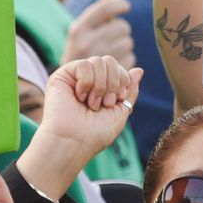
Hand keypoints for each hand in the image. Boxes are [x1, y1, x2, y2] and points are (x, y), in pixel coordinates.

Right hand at [20, 56, 142, 201]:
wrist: (75, 142)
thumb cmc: (97, 133)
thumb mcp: (121, 111)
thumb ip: (130, 90)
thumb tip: (139, 70)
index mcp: (102, 87)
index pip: (118, 68)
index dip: (122, 80)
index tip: (117, 100)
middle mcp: (89, 79)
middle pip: (109, 61)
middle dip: (113, 83)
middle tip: (105, 103)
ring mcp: (75, 76)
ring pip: (98, 61)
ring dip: (100, 86)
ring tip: (92, 104)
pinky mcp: (62, 75)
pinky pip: (84, 64)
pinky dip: (87, 83)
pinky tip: (80, 97)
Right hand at [64, 0, 134, 70]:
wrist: (70, 87)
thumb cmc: (79, 53)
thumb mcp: (80, 34)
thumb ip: (98, 19)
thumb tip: (124, 5)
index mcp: (78, 30)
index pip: (105, 8)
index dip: (119, 4)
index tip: (126, 6)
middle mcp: (87, 43)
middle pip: (122, 26)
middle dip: (121, 31)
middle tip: (113, 37)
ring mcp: (100, 59)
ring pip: (128, 43)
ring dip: (123, 46)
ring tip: (110, 53)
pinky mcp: (111, 73)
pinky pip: (130, 59)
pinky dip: (125, 60)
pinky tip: (113, 65)